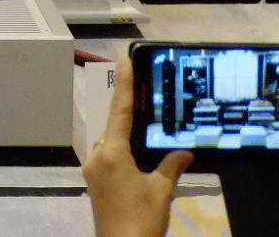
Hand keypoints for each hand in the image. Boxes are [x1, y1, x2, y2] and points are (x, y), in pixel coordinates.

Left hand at [82, 53, 191, 236]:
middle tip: (141, 84)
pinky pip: (109, 156)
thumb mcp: (161, 191)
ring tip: (143, 114)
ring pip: (110, 141)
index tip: (124, 59)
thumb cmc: (141, 220)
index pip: (119, 110)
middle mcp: (97, 158)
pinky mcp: (96, 184)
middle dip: (127, 107)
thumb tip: (185, 152)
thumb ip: (172, 166)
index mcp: (112, 154)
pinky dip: (122, 147)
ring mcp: (93, 172)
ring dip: (124, 130)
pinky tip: (136, 148)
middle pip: (113, 125)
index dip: (124, 84)